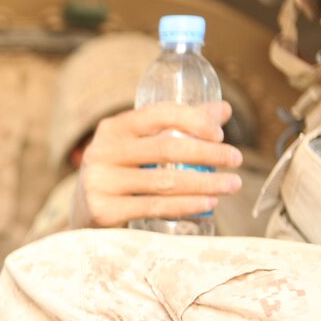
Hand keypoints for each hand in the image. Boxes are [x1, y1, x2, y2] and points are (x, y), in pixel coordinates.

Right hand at [70, 101, 244, 229]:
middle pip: (166, 148)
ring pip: (165, 181)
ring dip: (206, 182)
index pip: (158, 114)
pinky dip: (187, 205)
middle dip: (208, 154)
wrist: (83, 211)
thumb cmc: (121, 172)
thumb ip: (176, 127)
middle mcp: (102, 151)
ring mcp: (100, 182)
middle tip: (236, 160)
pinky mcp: (103, 210)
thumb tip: (222, 109)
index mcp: (113, 128)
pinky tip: (209, 203)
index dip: (193, 120)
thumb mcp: (140, 145)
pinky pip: (155, 206)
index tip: (220, 134)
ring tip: (232, 184)